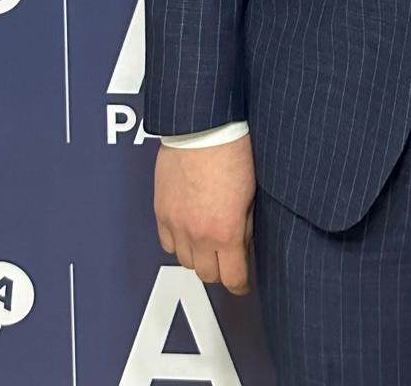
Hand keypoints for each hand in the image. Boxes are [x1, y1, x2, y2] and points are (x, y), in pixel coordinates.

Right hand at [153, 133, 256, 295]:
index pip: (232, 278)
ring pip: (184, 261)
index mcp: (225, 232)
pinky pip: (167, 243)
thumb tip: (242, 244)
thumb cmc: (233, 151)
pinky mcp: (160, 212)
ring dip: (198, 257)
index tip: (243, 282)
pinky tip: (189, 231)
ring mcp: (176, 225)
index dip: (240, 284)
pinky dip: (178, 242)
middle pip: (206, 274)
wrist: (202, 127)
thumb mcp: (250, 193)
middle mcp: (197, 235)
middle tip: (228, 260)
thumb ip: (245, 225)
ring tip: (209, 243)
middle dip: (220, 270)